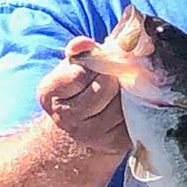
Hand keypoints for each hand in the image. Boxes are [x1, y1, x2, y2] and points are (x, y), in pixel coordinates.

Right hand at [37, 37, 130, 154]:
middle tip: (113, 77)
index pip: (80, 73)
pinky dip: (138, 106)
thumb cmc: (80, 87)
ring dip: (128, 90)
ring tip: (121, 90)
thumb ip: (79, 50)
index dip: (94, 65)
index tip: (95, 66)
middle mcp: (66, 118)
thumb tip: (83, 43)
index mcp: (49, 94)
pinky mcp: (116, 142)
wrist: (82, 127)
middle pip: (105, 86)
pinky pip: (137, 116)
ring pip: (123, 100)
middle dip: (113, 76)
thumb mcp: (73, 65)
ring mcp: (91, 134)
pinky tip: (129, 105)